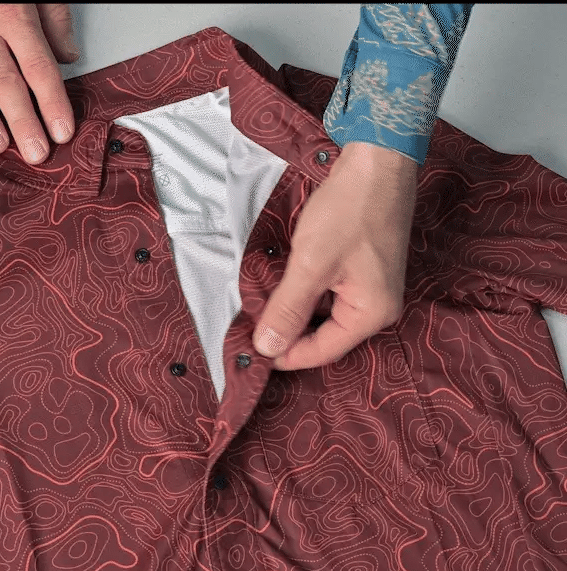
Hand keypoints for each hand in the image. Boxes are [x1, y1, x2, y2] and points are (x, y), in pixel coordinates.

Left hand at [252, 142, 417, 370]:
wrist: (377, 160)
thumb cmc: (349, 210)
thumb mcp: (310, 264)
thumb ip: (287, 310)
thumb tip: (266, 348)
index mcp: (371, 315)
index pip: (321, 351)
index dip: (284, 354)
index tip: (250, 352)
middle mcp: (377, 310)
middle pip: (324, 336)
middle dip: (288, 333)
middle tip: (252, 328)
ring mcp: (372, 291)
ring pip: (323, 316)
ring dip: (294, 313)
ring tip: (263, 306)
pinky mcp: (363, 273)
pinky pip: (329, 297)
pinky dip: (306, 295)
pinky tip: (284, 286)